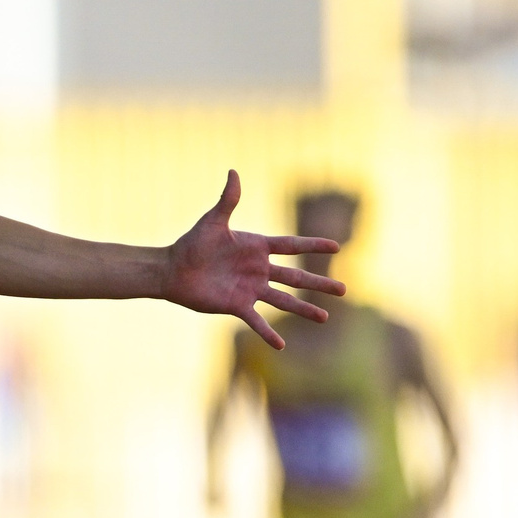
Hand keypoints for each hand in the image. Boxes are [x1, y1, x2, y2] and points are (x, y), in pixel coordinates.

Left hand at [164, 171, 342, 349]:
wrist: (172, 269)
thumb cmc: (192, 243)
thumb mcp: (213, 221)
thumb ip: (228, 200)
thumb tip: (233, 172)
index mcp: (257, 247)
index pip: (292, 245)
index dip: (313, 246)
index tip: (337, 247)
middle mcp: (259, 269)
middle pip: (296, 277)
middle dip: (319, 283)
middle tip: (344, 289)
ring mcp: (250, 289)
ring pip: (283, 300)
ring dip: (304, 309)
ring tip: (325, 317)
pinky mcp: (236, 305)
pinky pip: (256, 321)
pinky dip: (267, 333)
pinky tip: (282, 345)